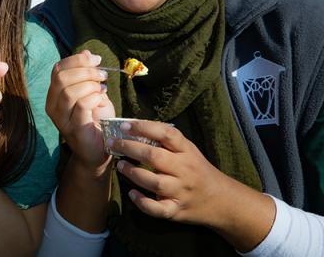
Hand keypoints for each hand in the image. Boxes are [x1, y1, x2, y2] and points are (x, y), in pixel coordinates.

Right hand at [46, 50, 114, 171]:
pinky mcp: (73, 128)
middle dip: (85, 71)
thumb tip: (87, 52)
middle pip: (61, 78)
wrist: (99, 150)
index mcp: (54, 94)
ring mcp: (61, 118)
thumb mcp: (92, 91)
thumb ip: (86, 74)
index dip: (77, 60)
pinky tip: (102, 99)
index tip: (97, 60)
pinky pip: (81, 105)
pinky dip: (94, 97)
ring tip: (102, 88)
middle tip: (102, 75)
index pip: (58, 69)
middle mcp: (52, 105)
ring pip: (69, 91)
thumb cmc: (95, 120)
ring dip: (90, 85)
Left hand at [112, 120, 243, 225]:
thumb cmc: (198, 170)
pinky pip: (158, 209)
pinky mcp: (176, 211)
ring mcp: (181, 192)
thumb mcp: (189, 151)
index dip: (144, 128)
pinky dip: (143, 202)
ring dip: (133, 173)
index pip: (167, 134)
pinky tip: (132, 194)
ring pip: (155, 183)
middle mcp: (185, 170)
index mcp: (187, 151)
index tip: (125, 125)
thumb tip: (134, 128)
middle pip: (155, 157)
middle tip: (113, 144)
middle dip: (130, 149)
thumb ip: (167, 142)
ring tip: (120, 166)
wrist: (221, 200)